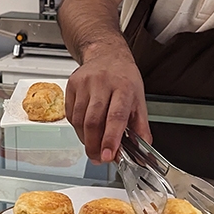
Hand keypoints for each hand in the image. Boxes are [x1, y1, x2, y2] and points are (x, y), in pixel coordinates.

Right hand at [65, 46, 150, 162]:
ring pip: (79, 120)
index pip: (116, 116)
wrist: (106, 55)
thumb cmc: (124, 79)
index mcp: (124, 87)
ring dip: (86, 139)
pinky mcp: (71, 85)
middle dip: (94, 145)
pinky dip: (78, 129)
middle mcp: (102, 83)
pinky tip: (86, 132)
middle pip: (93, 121)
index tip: (109, 155)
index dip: (111, 138)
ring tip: (93, 147)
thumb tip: (142, 152)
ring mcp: (84, 83)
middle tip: (98, 159)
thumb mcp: (139, 100)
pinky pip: (70, 115)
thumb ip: (140, 128)